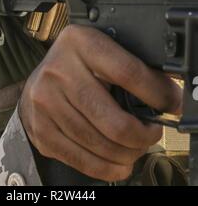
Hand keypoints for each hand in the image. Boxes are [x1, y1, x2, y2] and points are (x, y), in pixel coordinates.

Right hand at [19, 24, 181, 181]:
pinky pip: (79, 159)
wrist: (40, 77)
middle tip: (151, 134)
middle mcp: (58, 70)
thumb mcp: (101, 50)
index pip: (127, 72)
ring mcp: (45, 102)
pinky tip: (118, 163)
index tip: (170, 105)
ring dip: (126, 154)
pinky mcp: (40, 129)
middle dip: (142, 136)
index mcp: (79, 42)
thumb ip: (131, 67)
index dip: (155, 94)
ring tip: (136, 148)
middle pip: (113, 120)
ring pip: (99, 144)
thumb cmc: (78, 63)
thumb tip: (169, 96)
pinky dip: (105, 167)